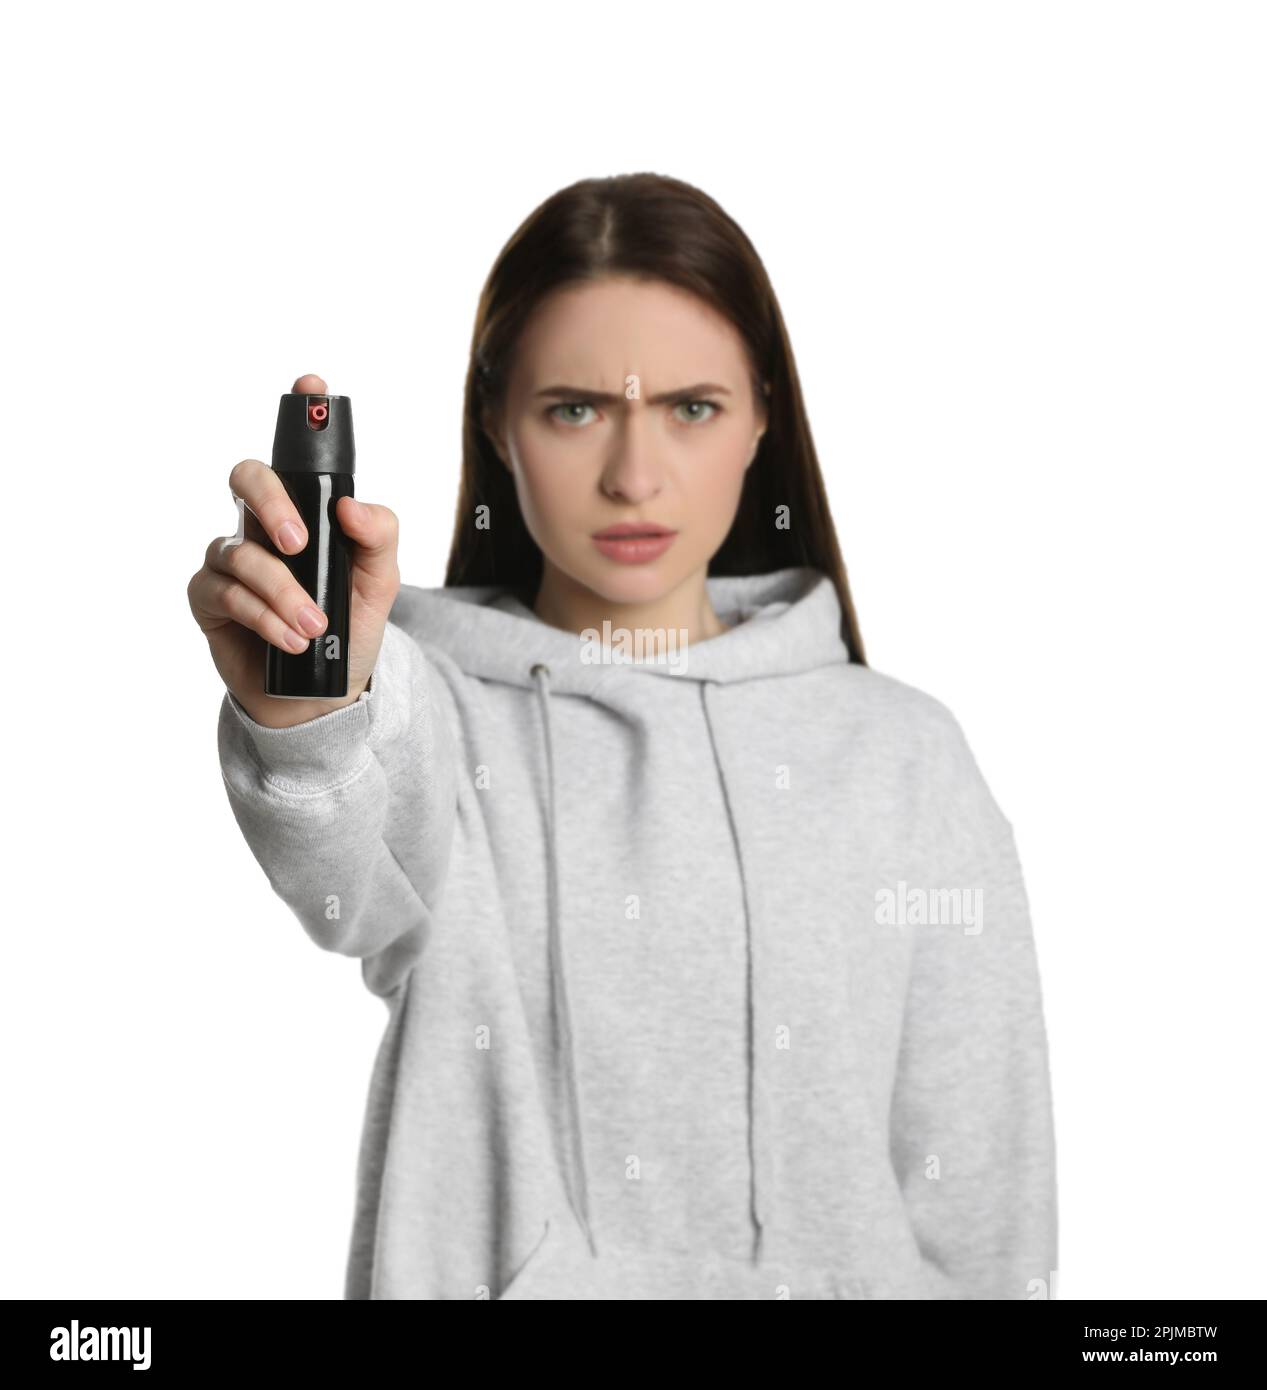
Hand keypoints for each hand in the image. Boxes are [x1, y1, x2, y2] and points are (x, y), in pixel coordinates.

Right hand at [188, 372, 400, 727]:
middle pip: (247, 478)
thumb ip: (378, 538)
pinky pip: (223, 591)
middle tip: (301, 543)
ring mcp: (231, 561)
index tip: (312, 385)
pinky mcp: (210, 600)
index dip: (301, 413)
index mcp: (305, 514)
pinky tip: (290, 637)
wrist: (321, 696)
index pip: (297, 456)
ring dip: (281, 592)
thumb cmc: (349, 631)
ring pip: (240, 551)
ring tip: (314, 625)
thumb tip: (352, 507)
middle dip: (271, 502)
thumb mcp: (380, 584)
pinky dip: (262, 615)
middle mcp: (262, 527)